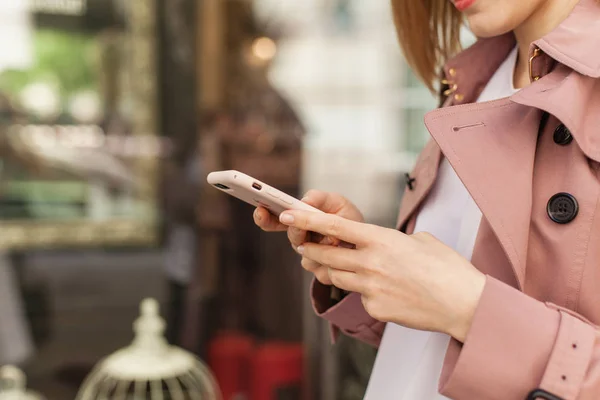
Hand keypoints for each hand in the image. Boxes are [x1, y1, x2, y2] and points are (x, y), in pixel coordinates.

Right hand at [254, 190, 363, 284]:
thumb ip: (319, 198)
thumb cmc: (350, 220)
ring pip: (307, 255)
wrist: (368, 245)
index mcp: (301, 220)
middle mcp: (302, 239)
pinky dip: (335, 259)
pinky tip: (342, 252)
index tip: (260, 210)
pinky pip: (321, 269)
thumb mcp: (338, 203)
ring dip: (323, 246)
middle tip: (307, 227)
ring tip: (338, 239)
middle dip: (301, 230)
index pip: (275, 220)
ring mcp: (310, 257)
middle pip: (292, 237)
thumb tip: (303, 201)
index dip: (264, 216)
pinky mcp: (322, 273)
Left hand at [278, 210, 485, 342]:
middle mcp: (370, 263)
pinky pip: (359, 297)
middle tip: (304, 246)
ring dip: (333, 271)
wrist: (463, 303)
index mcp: (381, 240)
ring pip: (336, 278)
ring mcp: (370, 288)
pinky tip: (383, 291)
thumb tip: (382, 244)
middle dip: (311, 250)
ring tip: (340, 266)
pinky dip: (363, 292)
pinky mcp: (375, 308)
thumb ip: (393, 240)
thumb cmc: (447, 268)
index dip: (308, 220)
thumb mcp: (421, 241)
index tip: (289, 214)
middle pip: (326, 256)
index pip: (334, 227)